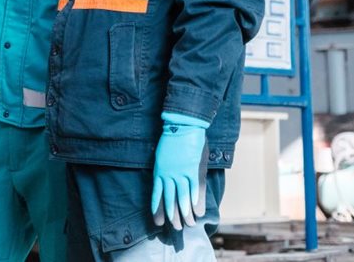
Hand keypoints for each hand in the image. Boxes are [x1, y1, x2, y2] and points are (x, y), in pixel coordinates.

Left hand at [151, 113, 209, 229]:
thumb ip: (163, 170)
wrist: (181, 126)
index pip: (157, 195)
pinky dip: (196, 200)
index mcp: (159, 172)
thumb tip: (164, 181)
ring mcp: (182, 173)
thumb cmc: (171, 139)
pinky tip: (196, 211)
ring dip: (185, 213)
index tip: (158, 222)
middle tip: (175, 228)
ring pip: (183, 198)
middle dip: (172, 216)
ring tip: (187, 224)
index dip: (157, 209)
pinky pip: (195, 189)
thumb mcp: (162, 156)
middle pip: (170, 200)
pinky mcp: (194, 170)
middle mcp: (168, 175)